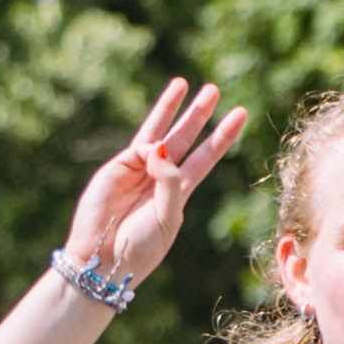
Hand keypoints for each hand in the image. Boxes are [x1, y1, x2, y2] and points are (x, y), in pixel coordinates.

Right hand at [66, 78, 244, 285]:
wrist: (104, 259)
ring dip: (171, 108)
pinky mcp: (117, 168)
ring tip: (183, 84)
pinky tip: (153, 153)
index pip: (206, 157)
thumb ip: (170, 182)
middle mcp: (161, 177)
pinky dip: (150, 146)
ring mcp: (138, 169)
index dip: (222, 136)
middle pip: (184, 138)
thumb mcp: (167, 217)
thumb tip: (159, 147)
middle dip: (198, 114)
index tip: (240, 114)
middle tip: (213, 89)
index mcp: (180, 192)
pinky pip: (139, 148)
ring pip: (158, 132)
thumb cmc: (140, 247)